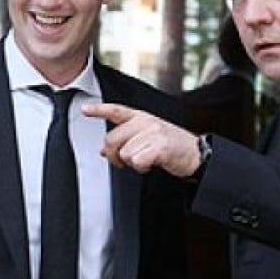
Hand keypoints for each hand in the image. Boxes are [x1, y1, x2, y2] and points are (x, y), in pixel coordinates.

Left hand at [82, 102, 200, 176]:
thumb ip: (125, 140)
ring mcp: (152, 133)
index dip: (98, 110)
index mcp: (140, 117)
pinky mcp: (159, 146)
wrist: (195, 153)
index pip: (116, 110)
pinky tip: (150, 164)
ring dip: (132, 163)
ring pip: (124, 154)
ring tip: (145, 160)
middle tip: (122, 162)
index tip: (84, 110)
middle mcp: (145, 122)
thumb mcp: (146, 138)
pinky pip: (137, 161)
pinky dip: (142, 167)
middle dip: (114, 155)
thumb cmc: (170, 145)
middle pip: (112, 139)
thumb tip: (103, 151)